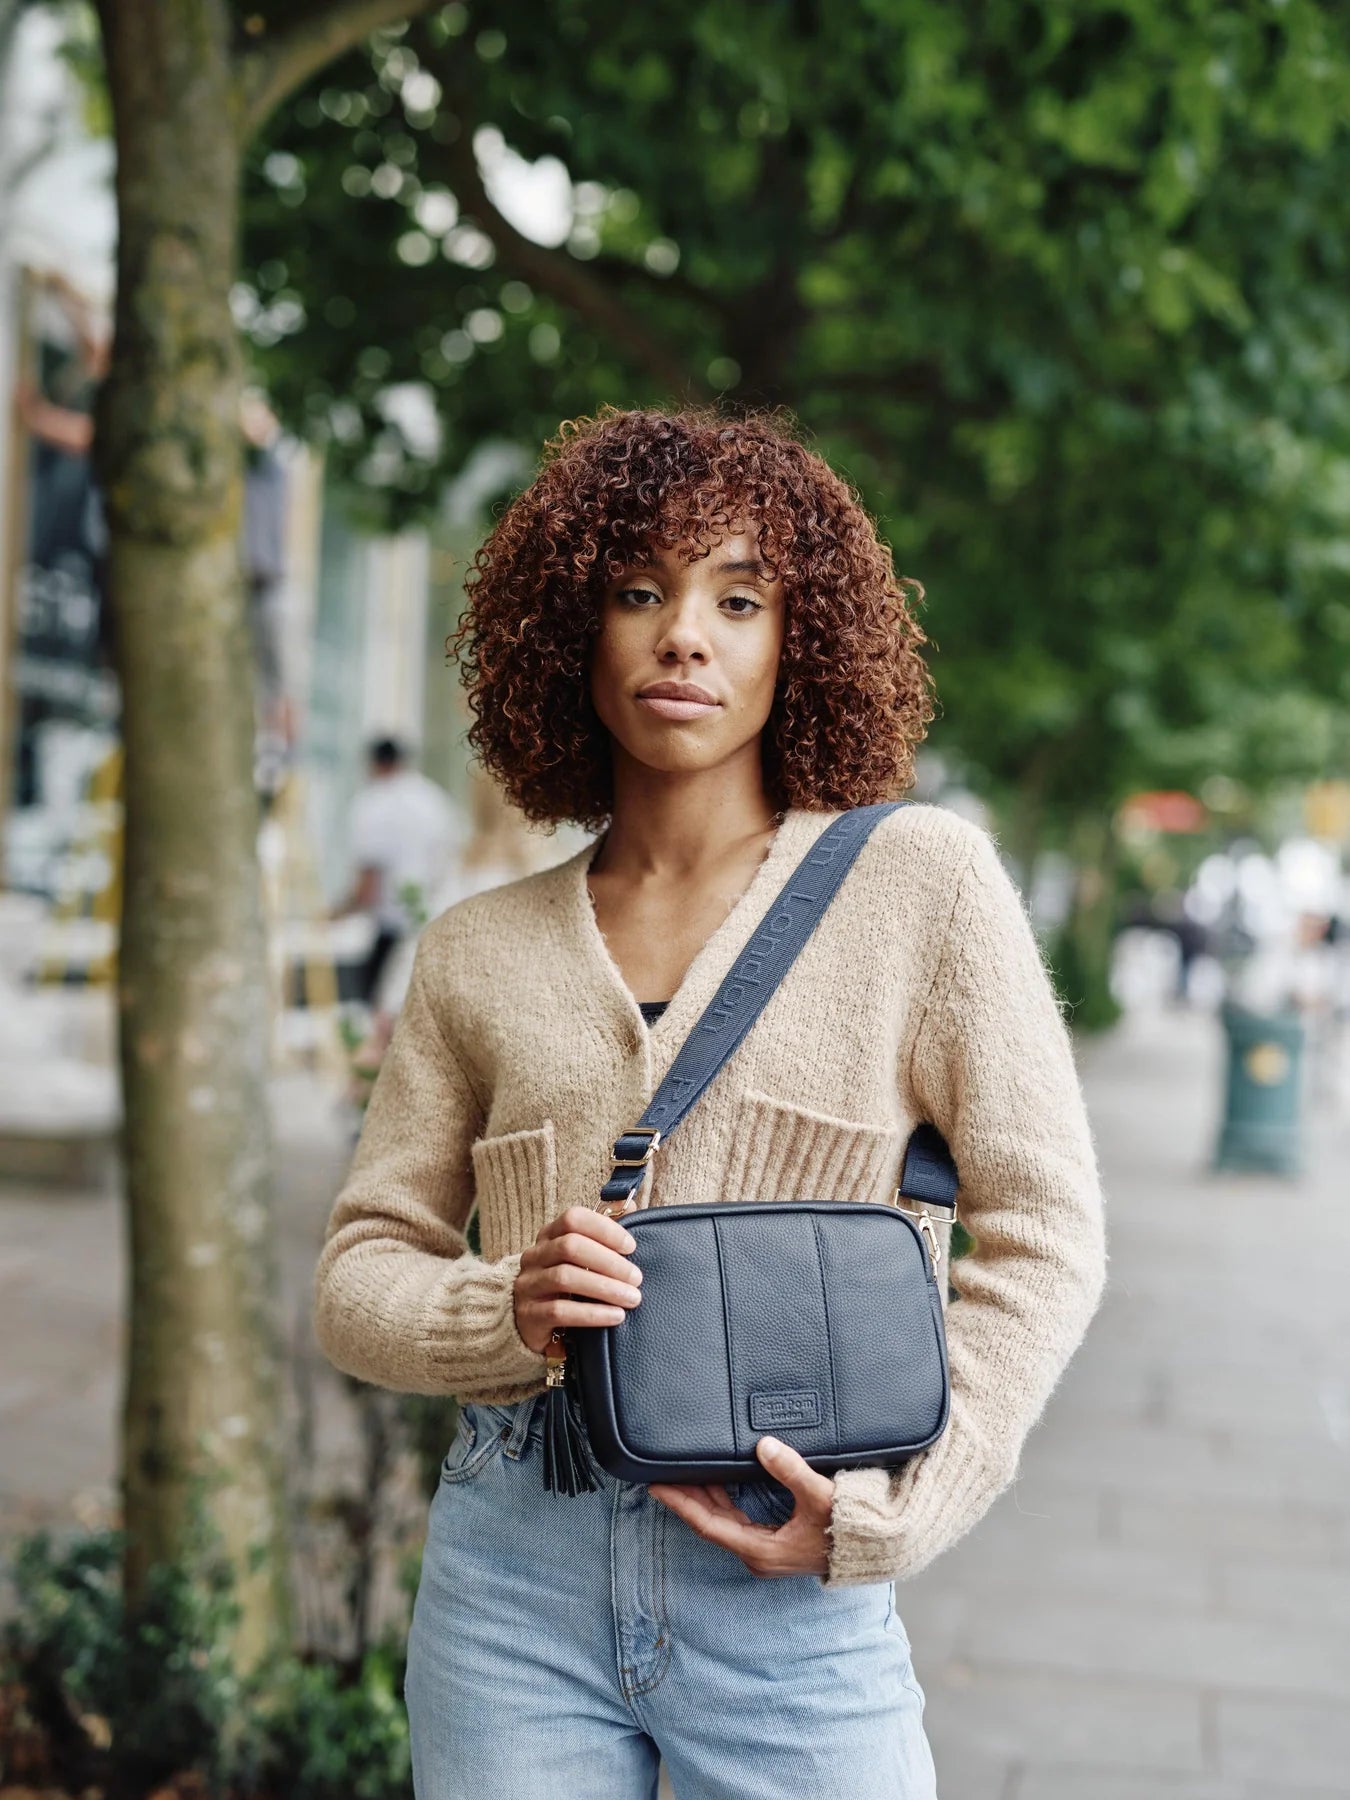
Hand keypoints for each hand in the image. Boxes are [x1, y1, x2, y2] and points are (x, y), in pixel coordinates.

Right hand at [513, 1205, 642, 1355]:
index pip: (574, 1218)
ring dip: (605, 1288)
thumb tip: (630, 1204)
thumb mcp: (584, 1257)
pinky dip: (593, 1313)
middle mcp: (534, 1256)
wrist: (535, 1325)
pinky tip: (616, 1316)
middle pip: (570, 1246)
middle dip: (609, 1262)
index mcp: (549, 1235)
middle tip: (637, 1278)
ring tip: (632, 1298)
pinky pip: (560, 1311)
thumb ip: (604, 1231)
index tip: (631, 1247)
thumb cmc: (568, 1286)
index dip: (605, 1229)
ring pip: (565, 1278)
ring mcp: (528, 1285)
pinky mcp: (528, 1316)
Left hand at [649, 1435, 835, 1577]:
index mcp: (761, 1549)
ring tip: (681, 1472)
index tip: (657, 1486)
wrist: (873, 1550)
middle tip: (661, 1471)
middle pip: (710, 1522)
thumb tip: (763, 1446)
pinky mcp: (774, 1544)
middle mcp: (758, 1554)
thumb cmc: (848, 1528)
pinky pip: (736, 1521)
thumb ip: (790, 1470)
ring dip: (703, 1497)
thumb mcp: (819, 1497)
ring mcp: (765, 1551)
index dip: (681, 1503)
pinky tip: (716, 1482)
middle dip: (686, 1496)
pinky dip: (721, 1501)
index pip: (708, 1523)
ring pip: (722, 1521)